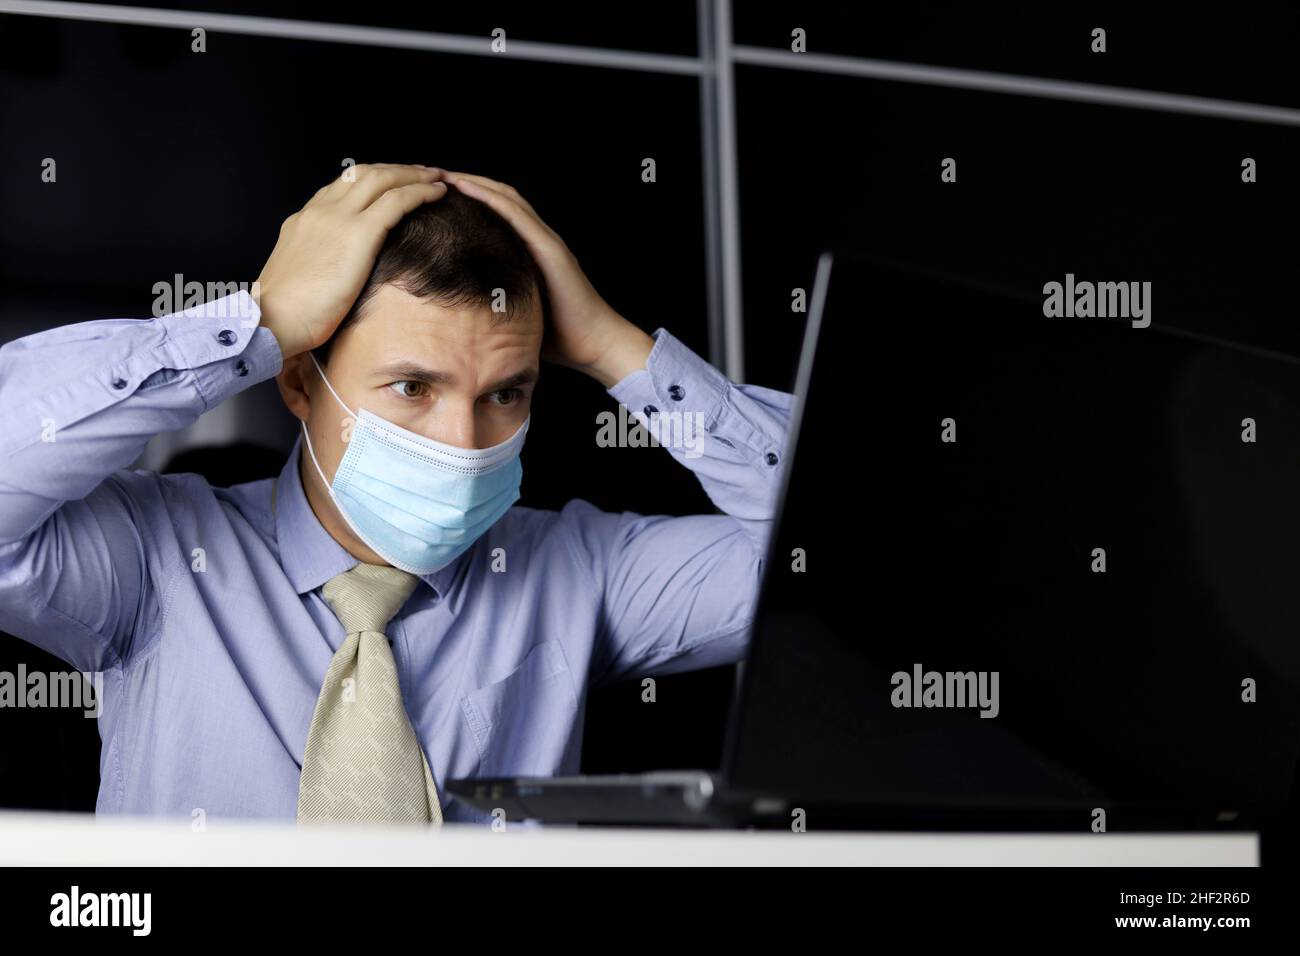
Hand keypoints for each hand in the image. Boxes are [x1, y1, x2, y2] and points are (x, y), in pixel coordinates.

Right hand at [254, 163, 447, 357]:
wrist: (273, 320)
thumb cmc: (285, 314)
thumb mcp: (299, 276)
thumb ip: (319, 262)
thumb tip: (337, 272)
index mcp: (305, 219)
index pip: (343, 185)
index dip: (374, 177)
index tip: (394, 180)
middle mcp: (321, 210)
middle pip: (365, 173)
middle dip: (398, 169)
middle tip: (424, 172)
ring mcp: (339, 218)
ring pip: (383, 179)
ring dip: (414, 174)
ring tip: (437, 177)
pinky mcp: (359, 234)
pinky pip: (397, 201)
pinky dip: (421, 192)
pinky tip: (438, 193)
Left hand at [440, 171, 653, 387]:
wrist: (595, 344)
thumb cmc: (558, 336)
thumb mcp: (516, 312)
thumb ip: (494, 301)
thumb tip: (455, 311)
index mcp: (529, 251)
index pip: (494, 212)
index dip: (466, 198)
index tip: (431, 194)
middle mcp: (538, 238)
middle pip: (497, 196)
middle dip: (462, 182)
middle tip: (427, 174)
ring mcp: (546, 241)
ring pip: (505, 197)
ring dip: (472, 182)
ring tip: (440, 173)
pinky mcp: (550, 250)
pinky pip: (516, 215)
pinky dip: (489, 198)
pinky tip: (465, 188)